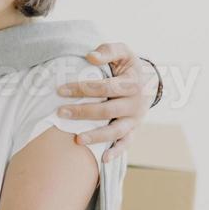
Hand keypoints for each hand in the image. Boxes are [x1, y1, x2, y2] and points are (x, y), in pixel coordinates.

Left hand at [56, 42, 156, 160]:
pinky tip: (102, 159)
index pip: (105, 86)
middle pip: (108, 110)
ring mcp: (136, 119)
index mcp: (133, 83)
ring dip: (97, 136)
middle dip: (83, 112)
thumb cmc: (127, 66)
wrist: (148, 81)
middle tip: (60, 112)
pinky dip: (116, 152)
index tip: (60, 90)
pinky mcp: (134, 130)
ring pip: (117, 131)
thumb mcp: (123, 52)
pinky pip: (126, 144)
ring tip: (77, 140)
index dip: (82, 88)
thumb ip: (108, 50)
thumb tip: (90, 56)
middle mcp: (136, 103)